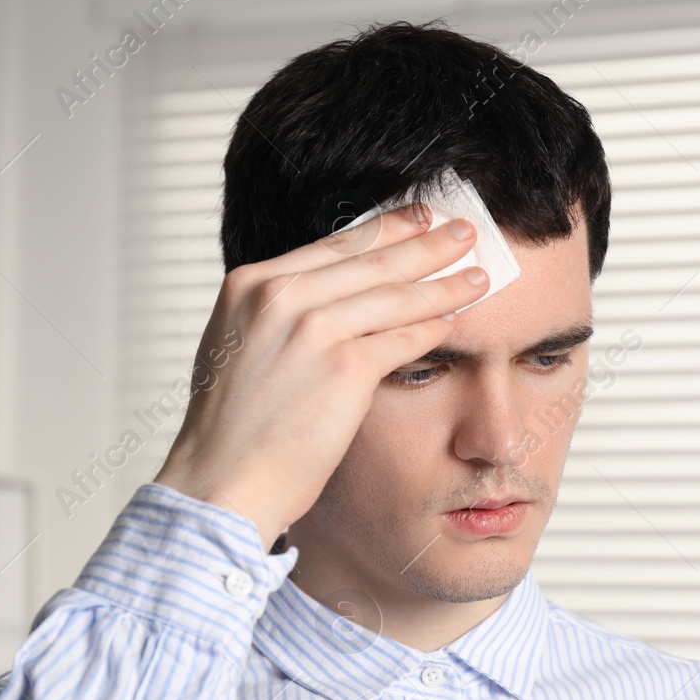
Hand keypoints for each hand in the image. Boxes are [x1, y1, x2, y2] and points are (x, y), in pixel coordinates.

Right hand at [153, 204, 489, 542]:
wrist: (219, 481)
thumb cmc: (230, 429)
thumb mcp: (239, 346)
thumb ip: (277, 315)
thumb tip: (328, 296)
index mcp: (250, 284)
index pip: (333, 244)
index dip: (384, 229)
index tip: (419, 218)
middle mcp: (279, 296)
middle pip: (371, 259)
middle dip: (426, 243)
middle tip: (465, 230)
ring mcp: (312, 329)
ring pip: (395, 296)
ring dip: (445, 284)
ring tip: (479, 276)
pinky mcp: (344, 367)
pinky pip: (404, 339)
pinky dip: (434, 328)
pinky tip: (457, 321)